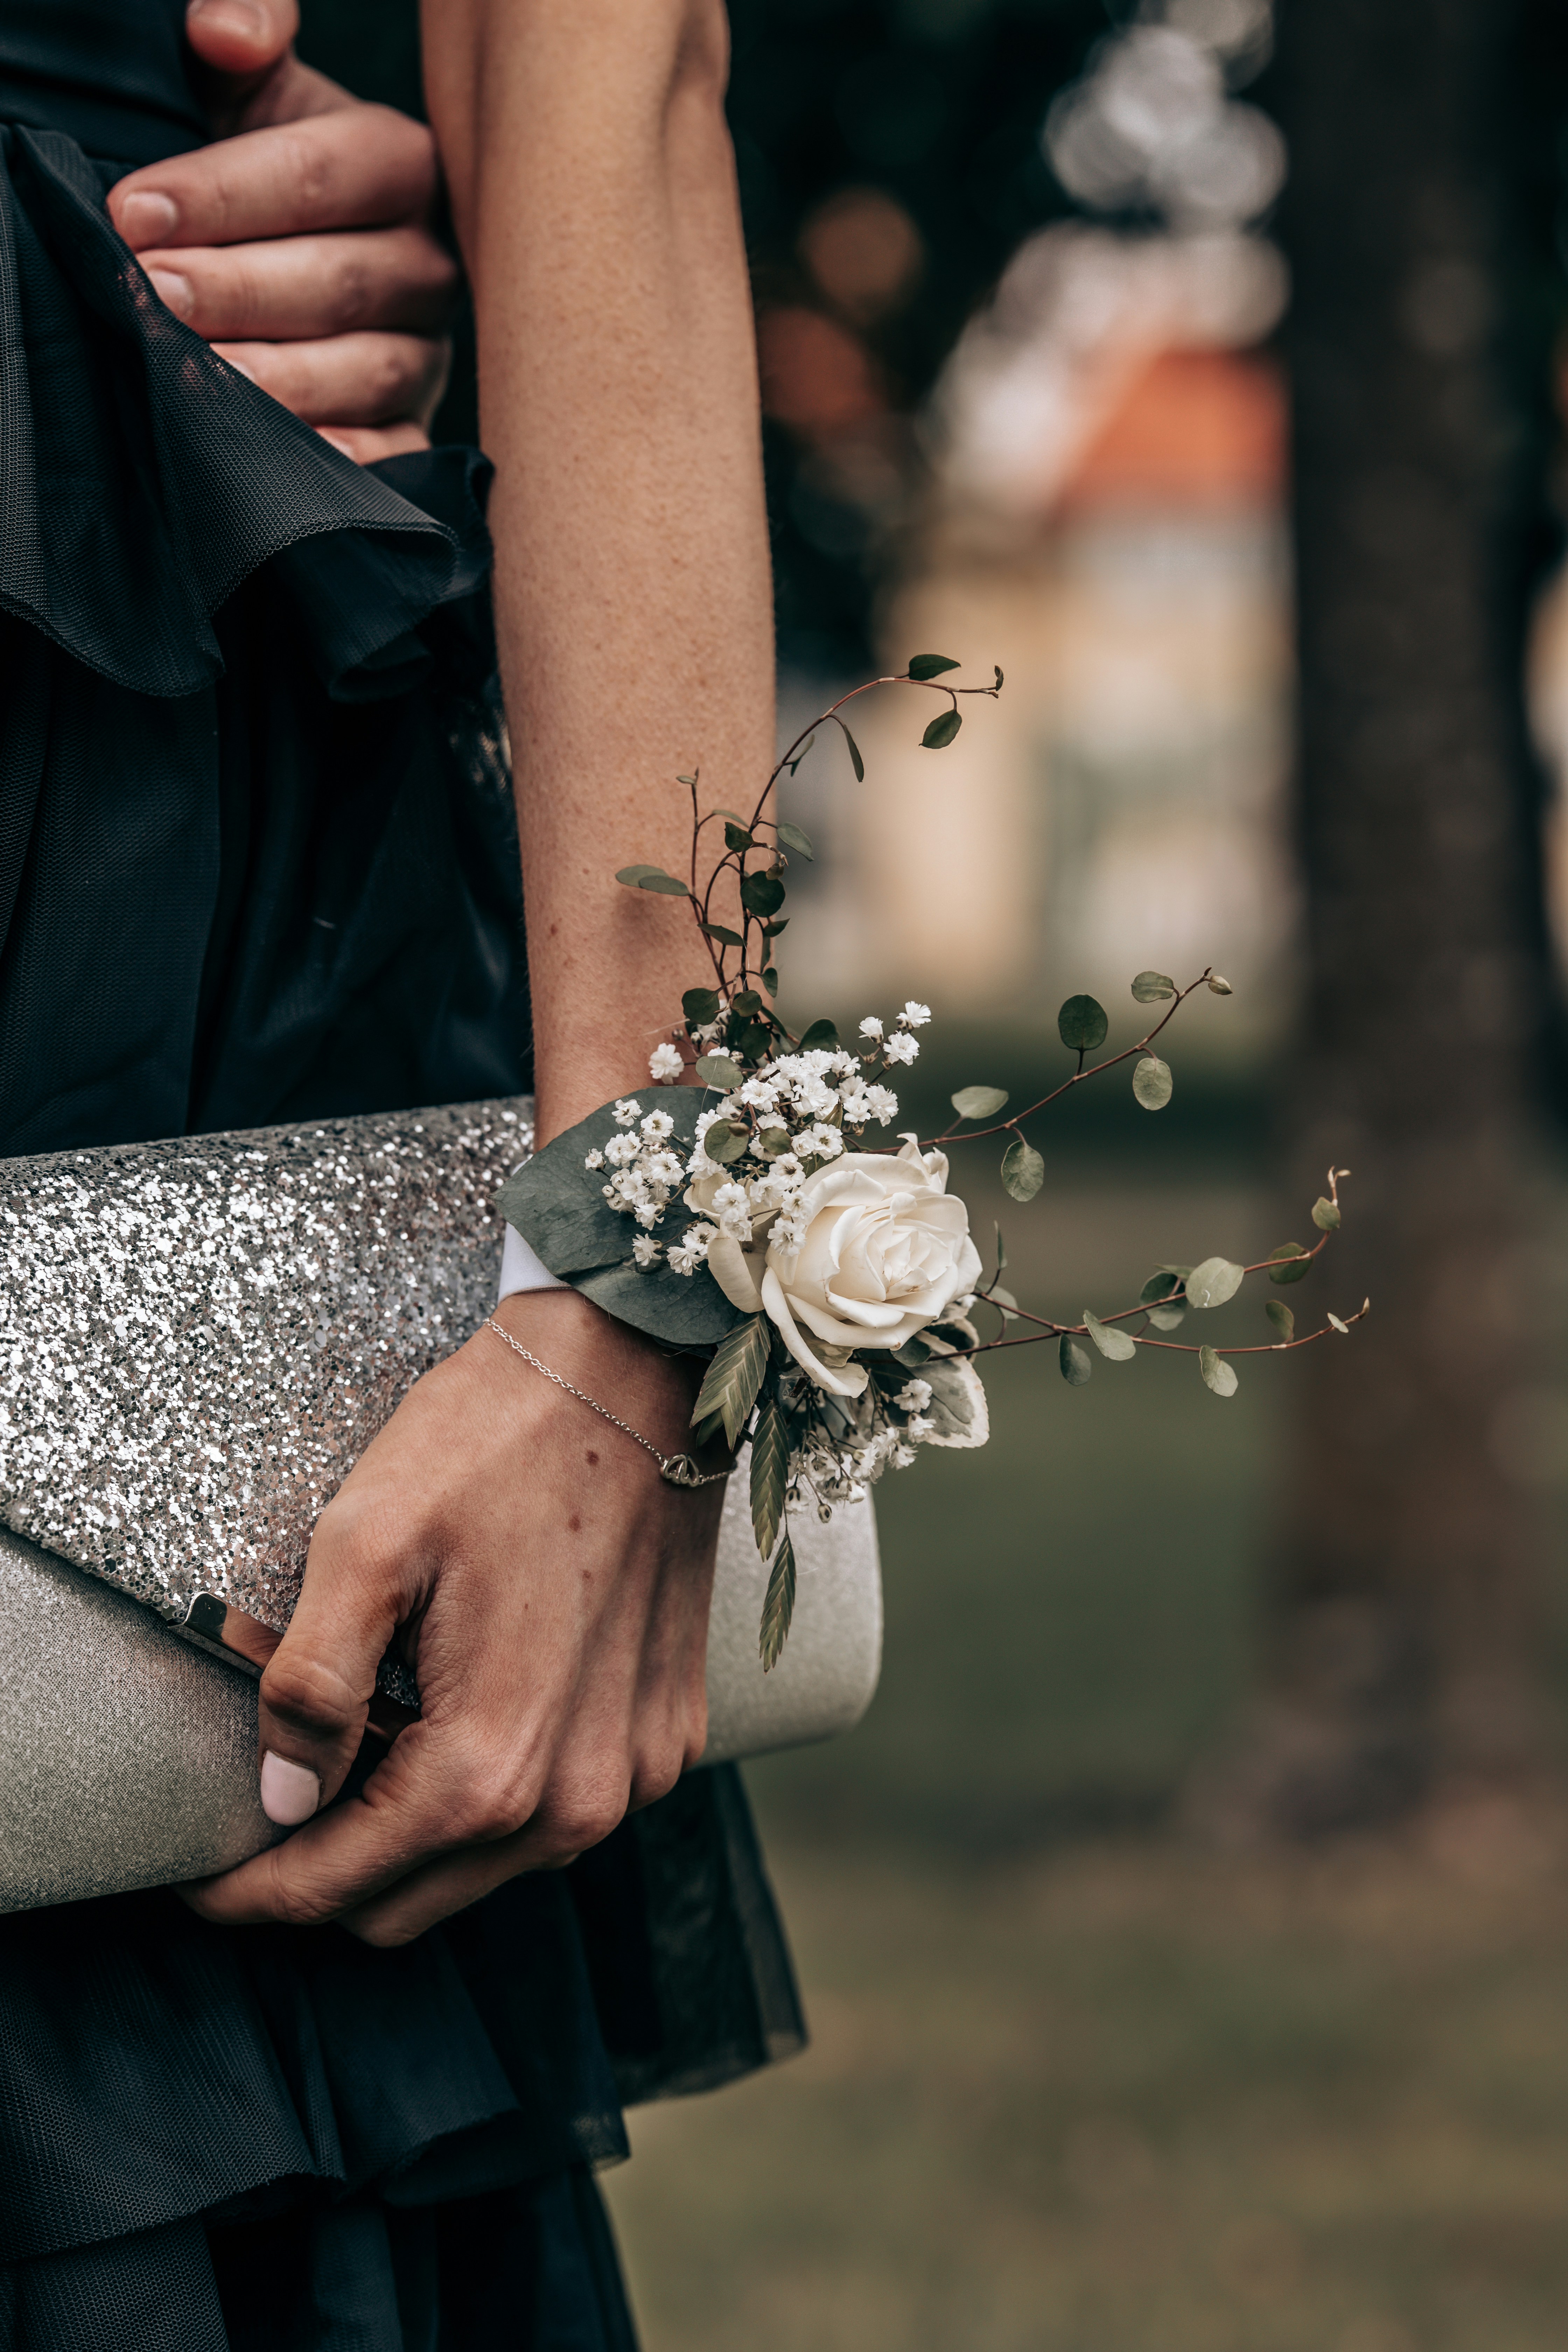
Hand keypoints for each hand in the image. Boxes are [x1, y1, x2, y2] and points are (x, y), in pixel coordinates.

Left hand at [107, 0, 459, 462]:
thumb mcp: (252, 89)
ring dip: (274, 380)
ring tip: (192, 381)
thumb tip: (222, 28)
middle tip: (152, 295)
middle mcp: (431, 265)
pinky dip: (341, 461)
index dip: (223, 194)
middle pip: (340, 281)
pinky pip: (392, 451)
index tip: (132, 212)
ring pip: (362, 371)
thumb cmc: (265, 169)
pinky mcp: (415, 426)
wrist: (304, 254)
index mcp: (403, 167)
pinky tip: (280, 461)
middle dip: (237, 292)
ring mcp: (427, 353)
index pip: (318, 175)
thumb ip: (247, 28)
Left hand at [182, 1290, 723, 1944]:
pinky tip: (457, 1715)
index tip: (197, 1883)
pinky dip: (494, 1795)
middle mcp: (576, 1799)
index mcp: (490, 1763)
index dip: (252, 1894)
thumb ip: (311, 1685)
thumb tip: (282, 1796)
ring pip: (485, 1869)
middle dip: (326, 1874)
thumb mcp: (364, 1542)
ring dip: (412, 1834)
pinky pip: (557, 1815)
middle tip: (268, 1810)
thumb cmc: (493, 1442)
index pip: (337, 1886)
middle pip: (408, 1903)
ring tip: (363, 1749)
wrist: (636, 1373)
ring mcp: (634, 1773)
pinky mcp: (669, 1736)